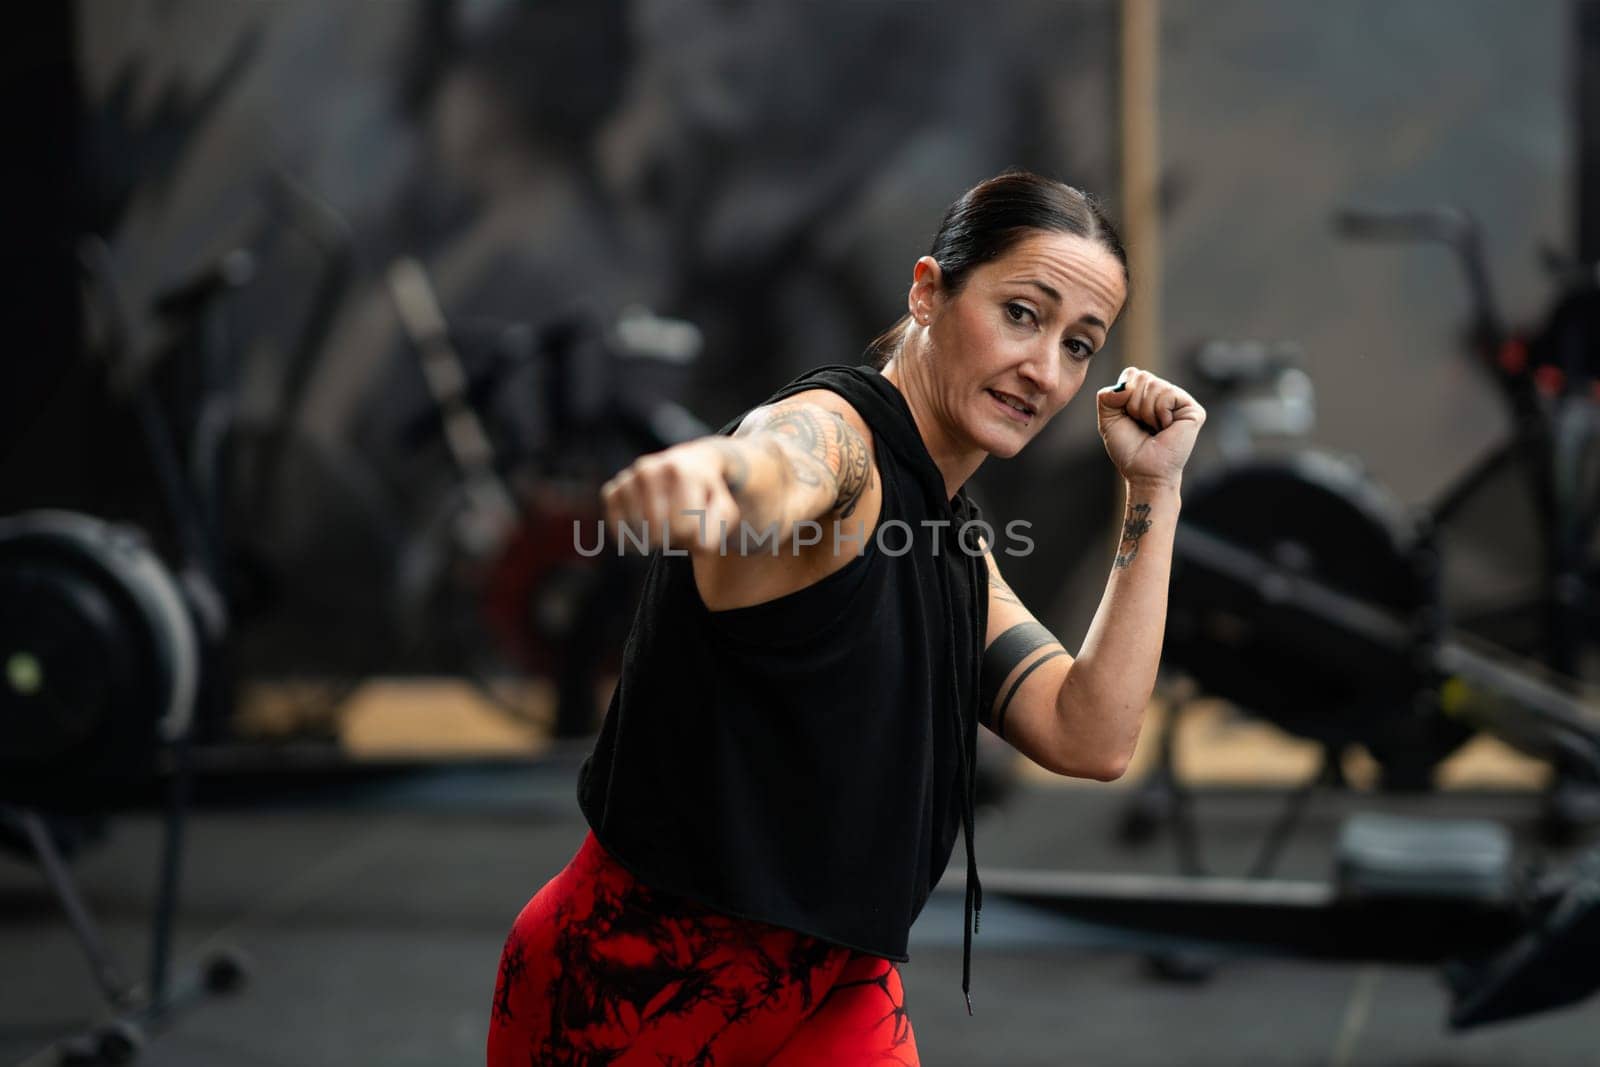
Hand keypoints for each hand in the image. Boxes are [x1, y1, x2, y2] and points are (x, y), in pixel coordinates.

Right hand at [601, 439, 742, 552]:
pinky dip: (630, 538)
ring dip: (653, 539)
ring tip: (666, 525)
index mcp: (679, 471)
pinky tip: (646, 531)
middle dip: (672, 539)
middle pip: (656, 532)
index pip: (682, 528)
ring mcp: (628, 478)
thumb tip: (695, 545)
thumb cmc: (708, 495)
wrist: (691, 465)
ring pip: (636, 533)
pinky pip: (617, 528)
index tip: (698, 523)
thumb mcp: (723, 512)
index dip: (693, 536)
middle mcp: (648, 469)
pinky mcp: (612, 490)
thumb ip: (714, 532)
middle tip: (680, 527)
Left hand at [1096, 367, 1205, 489]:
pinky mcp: (1193, 410)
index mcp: (1147, 393)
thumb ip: (1106, 396)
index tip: (1128, 417)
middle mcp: (1165, 393)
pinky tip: (1166, 428)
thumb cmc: (1129, 448)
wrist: (1144, 473)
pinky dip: (1160, 413)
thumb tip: (1126, 386)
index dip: (1123, 395)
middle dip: (1134, 404)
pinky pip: (1168, 394)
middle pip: (1142, 377)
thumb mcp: (1108, 419)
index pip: (1132, 373)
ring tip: (1154, 428)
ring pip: (1154, 385)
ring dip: (1146, 411)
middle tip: (1142, 424)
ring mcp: (1180, 400)